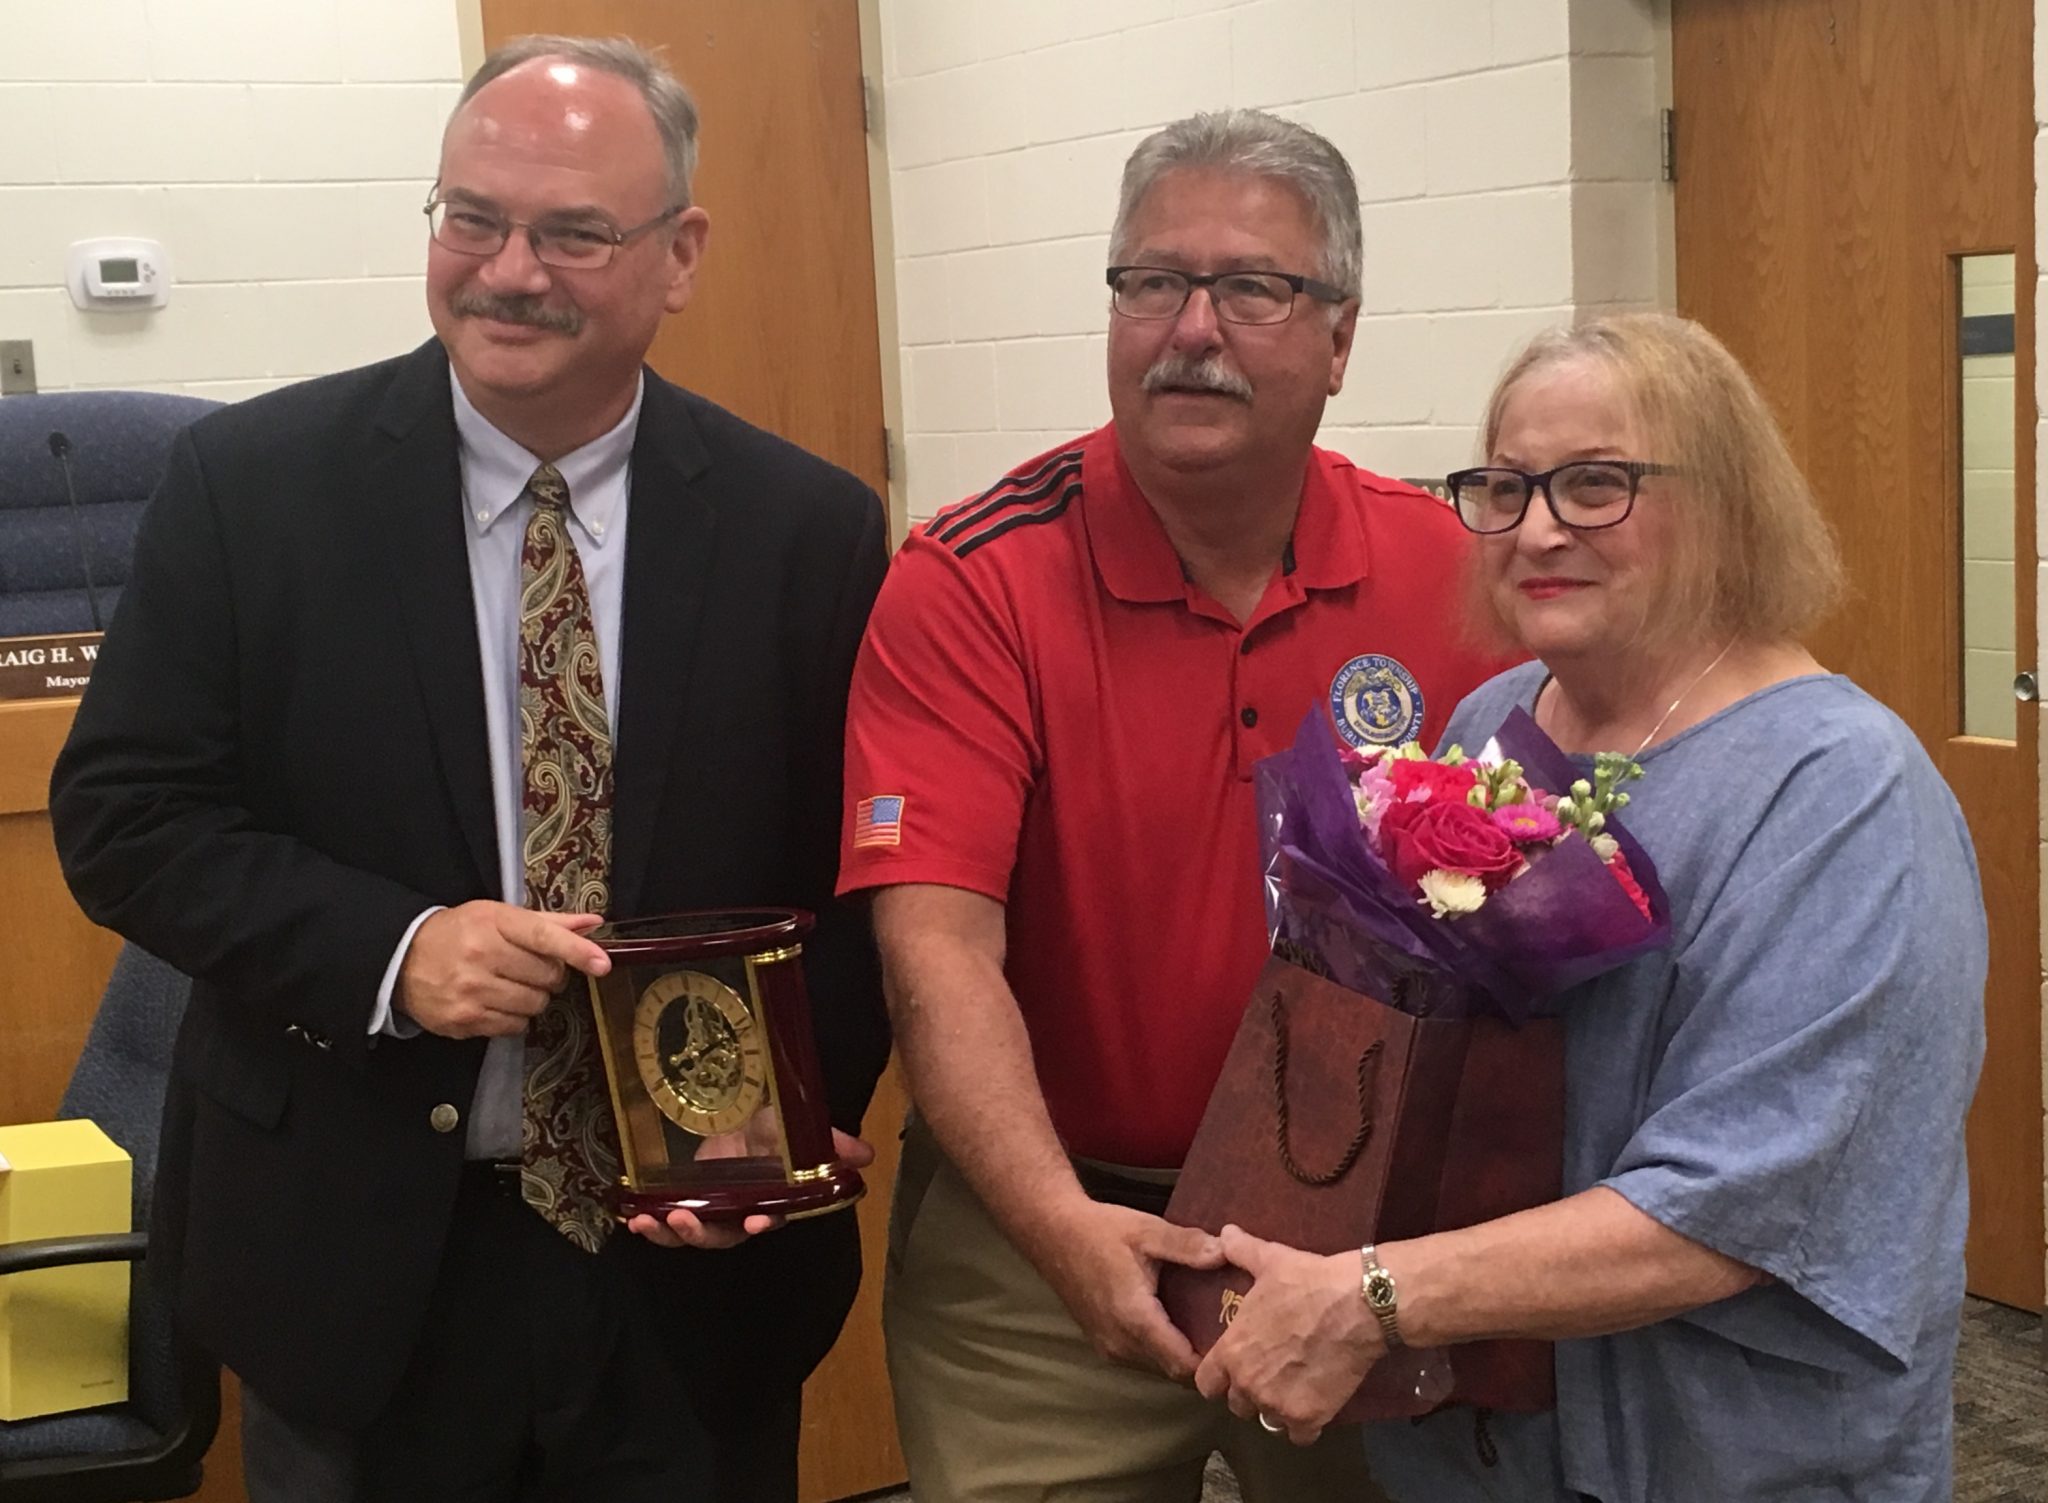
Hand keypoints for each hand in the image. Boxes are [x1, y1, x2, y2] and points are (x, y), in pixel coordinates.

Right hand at [398, 902, 609, 1038]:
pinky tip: (496, 1001)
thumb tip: (593, 923)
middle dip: (550, 975)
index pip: (543, 937)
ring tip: (511, 984)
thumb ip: (548, 923)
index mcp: (493, 923)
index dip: (577, 951)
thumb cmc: (459, 933)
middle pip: (548, 976)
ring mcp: (471, 991)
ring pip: (535, 1005)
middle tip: (530, 968)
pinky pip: (514, 1026)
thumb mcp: (497, 916)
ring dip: (533, 997)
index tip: (602, 963)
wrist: (401, 960)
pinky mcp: (464, 1020)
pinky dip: (514, 1017)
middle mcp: (481, 956)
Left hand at [627, 1128, 874, 1249]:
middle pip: (722, 1235)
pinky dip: (649, 1222)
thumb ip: (831, 1142)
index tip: (755, 1220)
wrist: (738, 1114)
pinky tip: (631, 1217)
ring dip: (670, 1233)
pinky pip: (667, 1219)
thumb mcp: (797, 1127)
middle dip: (701, 1232)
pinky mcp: (684, 1198)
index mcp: (770, 1198)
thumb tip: (868, 1156)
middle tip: (682, 1218)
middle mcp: (739, 1212)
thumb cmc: (771, 1125)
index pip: (769, 1218)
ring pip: (691, 1234)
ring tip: (648, 1222)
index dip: (762, 1223)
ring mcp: (710, 1208)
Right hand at [1031, 1200, 1223, 1380]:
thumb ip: (1187, 1246)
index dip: (1213, 1361)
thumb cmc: (1100, 1231)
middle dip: (1202, 1359)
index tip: (1238, 1342)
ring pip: (1157, 1368)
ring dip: (1181, 1356)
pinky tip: (1177, 1323)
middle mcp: (1121, 1344)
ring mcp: (1109, 1347)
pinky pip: (1141, 1358)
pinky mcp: (1102, 1342)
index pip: (1183, 1365)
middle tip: (1231, 1334)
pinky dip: (1162, 1349)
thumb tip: (1226, 1254)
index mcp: (1135, 1320)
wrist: (1052, 1233)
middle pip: (1172, 1372)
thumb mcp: (1147, 1231)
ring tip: (1209, 1328)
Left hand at [1194, 1225, 1381, 1443]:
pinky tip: (1314, 1403)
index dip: (1218, 1378)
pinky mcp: (1310, 1418)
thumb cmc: (1309, 1281)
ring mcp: (1279, 1405)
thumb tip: (1224, 1233)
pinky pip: (1299, 1436)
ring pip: (1267, 1421)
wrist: (1359, 1305)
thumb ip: (1241, 1251)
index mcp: (1232, 1351)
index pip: (1206, 1384)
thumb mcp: (1270, 1260)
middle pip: (1237, 1405)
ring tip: (1292, 1388)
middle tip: (1269, 1374)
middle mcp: (1249, 1384)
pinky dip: (1305, 1425)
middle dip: (1249, 1393)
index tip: (1232, 1370)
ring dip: (1276, 1409)